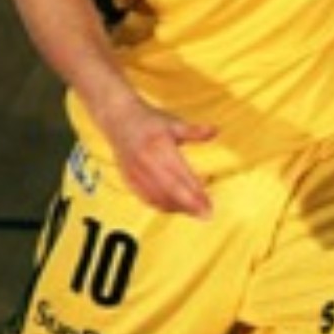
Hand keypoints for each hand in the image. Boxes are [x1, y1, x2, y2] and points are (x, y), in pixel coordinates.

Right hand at [105, 97, 215, 217]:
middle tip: (207, 215)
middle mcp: (147, 162)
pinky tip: (174, 208)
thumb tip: (215, 130)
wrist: (119, 119)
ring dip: (177, 208)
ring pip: (158, 198)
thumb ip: (194, 131)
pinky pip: (146, 198)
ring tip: (194, 212)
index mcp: (159, 147)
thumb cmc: (149, 120)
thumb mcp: (173, 123)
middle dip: (190, 205)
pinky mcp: (129, 179)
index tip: (209, 203)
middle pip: (171, 190)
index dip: (196, 192)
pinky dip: (161, 206)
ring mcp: (136, 172)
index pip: (181, 175)